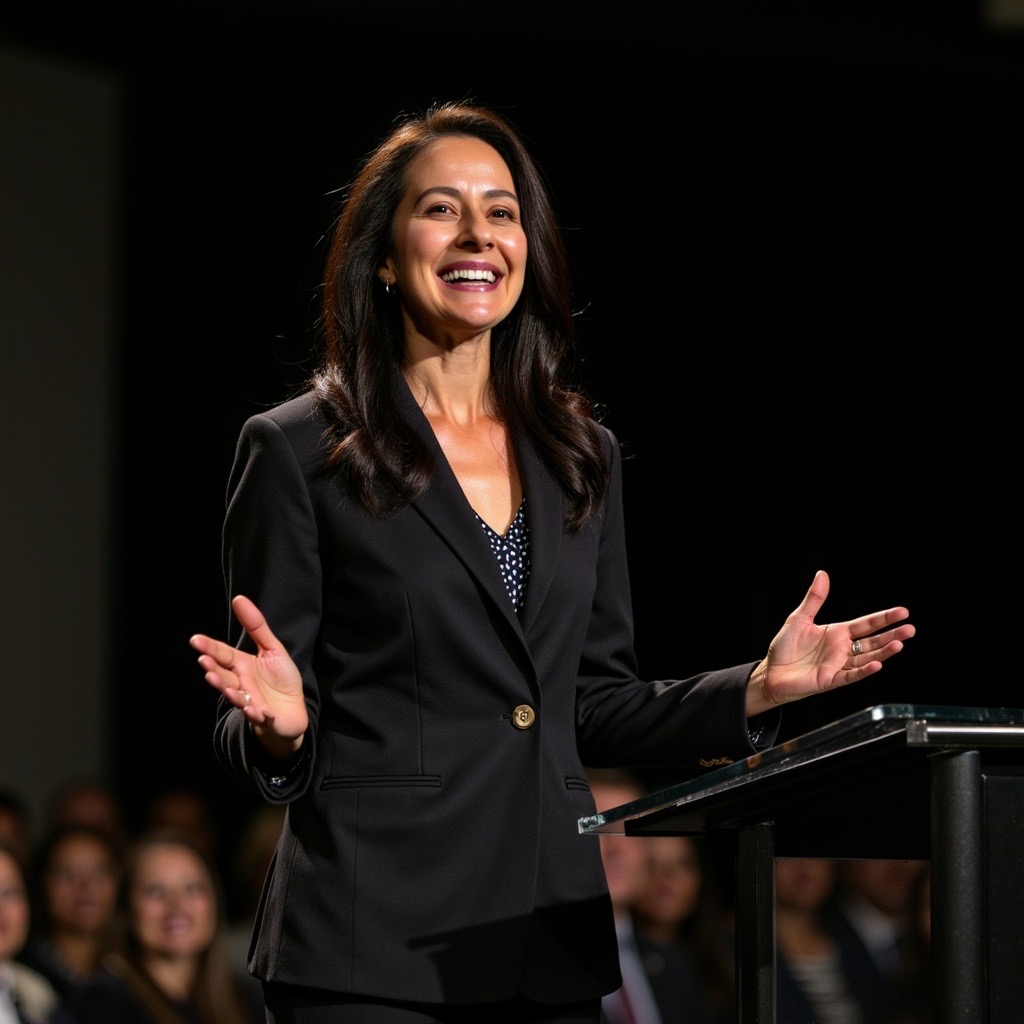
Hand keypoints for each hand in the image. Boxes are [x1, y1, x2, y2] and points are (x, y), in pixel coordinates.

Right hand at [189, 595, 307, 757]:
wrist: (294, 710)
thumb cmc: (281, 679)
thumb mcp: (272, 648)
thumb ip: (256, 626)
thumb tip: (238, 599)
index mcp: (242, 666)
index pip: (223, 654)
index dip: (210, 647)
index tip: (195, 639)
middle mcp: (242, 684)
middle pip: (224, 676)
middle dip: (213, 670)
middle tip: (204, 661)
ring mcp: (251, 702)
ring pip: (236, 696)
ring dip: (227, 690)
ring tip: (218, 682)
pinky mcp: (265, 717)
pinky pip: (258, 716)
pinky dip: (255, 713)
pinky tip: (252, 709)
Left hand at [746, 570, 914, 716]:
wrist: (772, 672)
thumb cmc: (784, 647)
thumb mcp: (799, 618)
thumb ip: (814, 599)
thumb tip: (822, 575)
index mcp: (837, 633)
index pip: (866, 624)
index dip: (884, 619)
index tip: (903, 612)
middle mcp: (842, 649)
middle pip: (872, 641)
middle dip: (891, 635)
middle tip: (910, 629)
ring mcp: (838, 665)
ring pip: (866, 658)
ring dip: (883, 652)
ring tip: (899, 644)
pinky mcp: (831, 680)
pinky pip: (851, 675)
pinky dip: (864, 670)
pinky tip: (878, 664)